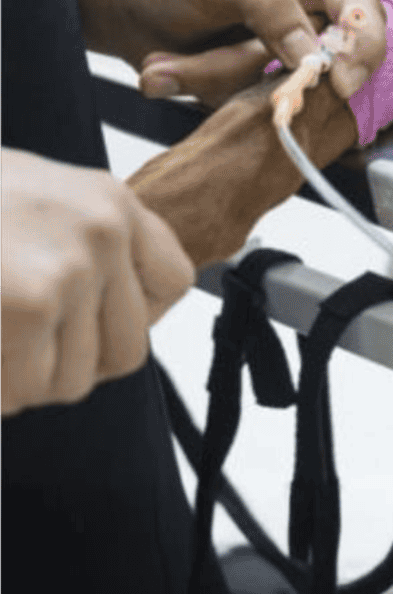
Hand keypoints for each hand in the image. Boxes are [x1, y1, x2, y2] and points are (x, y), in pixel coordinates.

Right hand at [1, 148, 194, 415]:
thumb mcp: (41, 203)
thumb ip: (84, 248)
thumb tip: (110, 319)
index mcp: (111, 202)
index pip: (173, 283)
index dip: (129, 316)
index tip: (86, 321)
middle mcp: (103, 231)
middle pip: (125, 351)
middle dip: (68, 362)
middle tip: (18, 342)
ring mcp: (70, 269)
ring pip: (69, 381)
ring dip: (22, 379)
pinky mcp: (30, 307)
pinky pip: (22, 391)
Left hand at [122, 0, 387, 110]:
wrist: (137, 9)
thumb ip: (270, 6)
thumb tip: (312, 56)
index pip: (364, 8)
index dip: (360, 48)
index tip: (338, 83)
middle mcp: (326, 6)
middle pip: (333, 58)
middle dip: (258, 67)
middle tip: (202, 66)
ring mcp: (304, 49)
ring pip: (291, 87)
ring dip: (221, 79)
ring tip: (170, 63)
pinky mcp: (279, 82)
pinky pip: (264, 103)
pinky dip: (213, 93)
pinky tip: (178, 70)